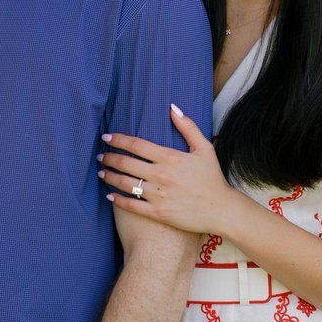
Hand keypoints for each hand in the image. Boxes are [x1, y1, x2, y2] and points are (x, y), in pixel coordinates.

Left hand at [98, 104, 232, 235]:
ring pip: (125, 184)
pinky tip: (109, 195)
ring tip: (101, 173)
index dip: (118, 140)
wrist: (220, 209)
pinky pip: (132, 205)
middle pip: (126, 163)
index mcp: (170, 157)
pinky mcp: (158, 213)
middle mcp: (161, 175)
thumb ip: (188, 126)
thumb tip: (172, 107)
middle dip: (109, 158)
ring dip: (109, 177)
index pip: (137, 145)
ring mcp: (158, 195)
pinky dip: (118, 200)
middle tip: (100, 156)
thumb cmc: (212, 178)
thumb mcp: (204, 148)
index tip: (106, 137)